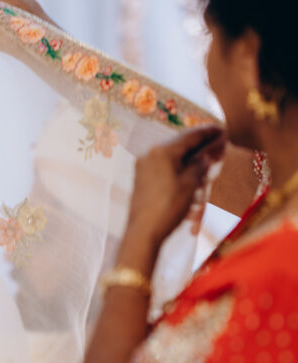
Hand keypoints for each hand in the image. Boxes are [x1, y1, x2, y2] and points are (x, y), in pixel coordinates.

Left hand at [119, 126, 226, 261]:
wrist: (143, 233)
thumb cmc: (168, 208)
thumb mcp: (190, 185)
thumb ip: (199, 165)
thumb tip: (204, 156)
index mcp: (161, 151)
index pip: (189, 136)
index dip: (207, 132)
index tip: (220, 129)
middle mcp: (149, 154)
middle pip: (179, 145)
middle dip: (199, 146)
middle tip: (217, 144)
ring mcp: (143, 167)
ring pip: (171, 157)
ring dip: (189, 159)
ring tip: (206, 161)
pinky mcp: (141, 179)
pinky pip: (163, 168)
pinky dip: (178, 169)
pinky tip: (189, 174)